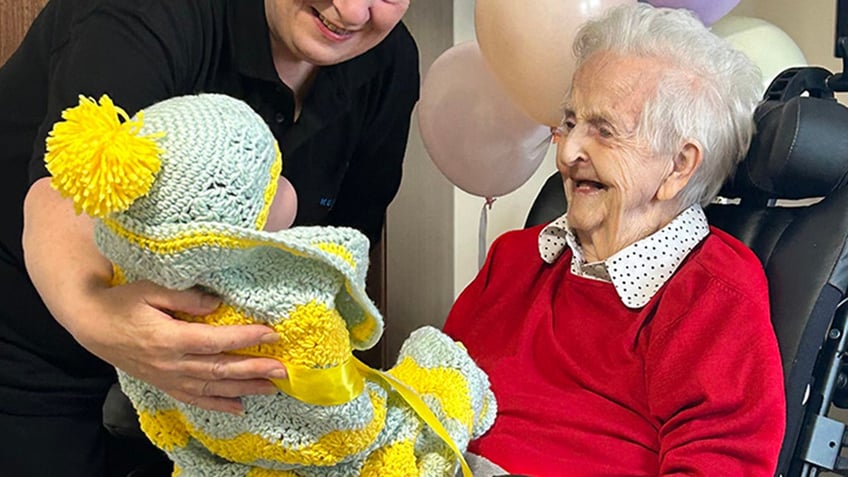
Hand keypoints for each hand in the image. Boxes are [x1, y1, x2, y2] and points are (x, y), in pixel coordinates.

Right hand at [23, 179, 285, 412]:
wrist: (92, 325)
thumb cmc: (123, 302)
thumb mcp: (150, 289)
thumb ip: (184, 297)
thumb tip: (217, 303)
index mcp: (169, 338)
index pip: (216, 341)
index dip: (245, 339)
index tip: (271, 334)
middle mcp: (171, 363)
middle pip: (219, 370)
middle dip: (253, 370)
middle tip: (282, 369)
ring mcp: (167, 377)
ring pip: (212, 388)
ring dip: (243, 389)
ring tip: (271, 387)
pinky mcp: (164, 384)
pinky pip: (195, 398)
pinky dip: (218, 404)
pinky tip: (239, 407)